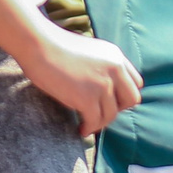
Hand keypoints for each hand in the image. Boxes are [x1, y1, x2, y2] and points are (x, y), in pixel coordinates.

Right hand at [19, 26, 143, 136]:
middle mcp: (115, 69)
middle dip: (117, 109)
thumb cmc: (52, 45)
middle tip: (100, 112)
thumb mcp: (87, 51)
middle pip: (131, 100)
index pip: (135, 82)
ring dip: (99, 121)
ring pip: (111, 114)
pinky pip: (95, 121)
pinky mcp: (88, 98)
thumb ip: (101, 66)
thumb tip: (102, 88)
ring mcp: (103, 84)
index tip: (109, 100)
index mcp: (115, 56)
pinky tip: (80, 128)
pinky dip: (88, 128)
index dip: (123, 94)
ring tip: (87, 124)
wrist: (36, 43)